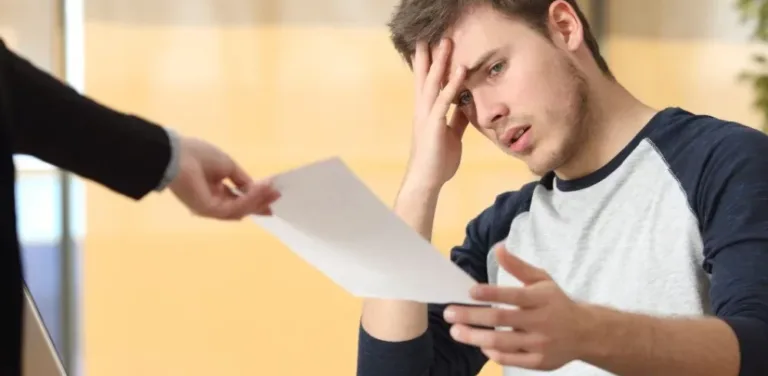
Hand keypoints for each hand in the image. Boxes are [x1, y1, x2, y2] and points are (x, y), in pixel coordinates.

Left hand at [168, 136, 279, 219]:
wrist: (177, 155)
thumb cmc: (198, 155)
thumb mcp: (227, 165)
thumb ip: (241, 179)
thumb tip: (256, 187)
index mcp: (215, 191)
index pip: (238, 199)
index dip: (256, 197)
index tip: (274, 193)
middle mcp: (213, 202)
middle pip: (241, 207)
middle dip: (260, 202)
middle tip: (277, 197)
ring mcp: (210, 208)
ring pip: (240, 209)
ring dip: (257, 200)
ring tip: (272, 192)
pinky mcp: (209, 210)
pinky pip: (233, 207)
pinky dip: (248, 199)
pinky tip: (260, 190)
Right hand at [405, 38, 469, 188]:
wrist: (426, 180)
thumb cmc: (437, 160)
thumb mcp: (451, 136)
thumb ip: (457, 119)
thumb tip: (466, 106)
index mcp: (426, 112)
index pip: (426, 83)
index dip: (427, 65)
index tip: (428, 46)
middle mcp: (423, 110)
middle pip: (425, 77)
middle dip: (430, 56)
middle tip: (435, 36)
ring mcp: (427, 116)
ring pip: (433, 83)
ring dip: (441, 62)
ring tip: (446, 43)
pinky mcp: (435, 124)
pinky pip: (445, 100)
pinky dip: (453, 84)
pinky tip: (461, 71)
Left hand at [443, 244, 590, 370]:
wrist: (585, 333)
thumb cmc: (556, 302)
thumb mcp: (542, 280)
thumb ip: (518, 266)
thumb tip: (497, 248)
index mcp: (541, 299)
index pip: (513, 295)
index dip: (490, 294)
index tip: (470, 292)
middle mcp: (540, 322)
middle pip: (501, 320)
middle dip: (471, 316)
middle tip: (449, 313)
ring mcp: (540, 344)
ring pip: (501, 343)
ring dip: (474, 337)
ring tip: (456, 331)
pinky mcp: (539, 362)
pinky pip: (510, 359)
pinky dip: (492, 353)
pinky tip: (480, 345)